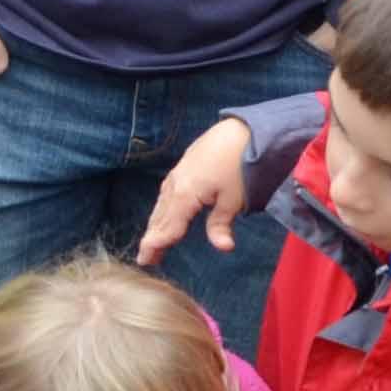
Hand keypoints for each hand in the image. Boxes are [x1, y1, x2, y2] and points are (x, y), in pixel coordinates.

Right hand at [137, 118, 254, 264]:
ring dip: (157, 222)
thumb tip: (224, 248)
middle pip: (161, 216)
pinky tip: (166, 210)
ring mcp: (178, 172)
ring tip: (154, 239)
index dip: (156, 245)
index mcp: (185, 195)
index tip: (144, 261)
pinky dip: (164, 206)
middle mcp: (176, 184)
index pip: (168, 227)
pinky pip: (168, 191)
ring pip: (162, 203)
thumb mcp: (234, 200)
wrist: (246, 130)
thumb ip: (221, 225)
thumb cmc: (241, 166)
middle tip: (147, 259)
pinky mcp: (185, 164)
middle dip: (154, 237)